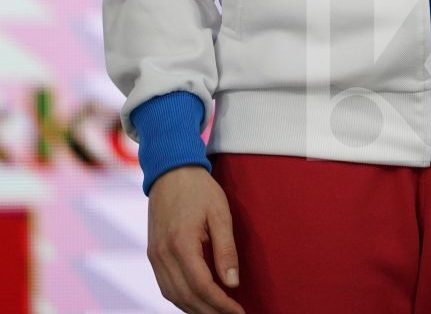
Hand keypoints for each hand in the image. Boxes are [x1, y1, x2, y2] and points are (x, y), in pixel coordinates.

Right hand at [147, 165, 245, 313]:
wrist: (171, 170)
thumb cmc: (199, 188)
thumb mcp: (220, 212)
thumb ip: (226, 249)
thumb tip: (232, 283)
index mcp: (181, 244)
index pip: (202, 287)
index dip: (221, 304)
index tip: (239, 312)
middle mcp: (163, 254)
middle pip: (187, 297)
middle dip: (210, 311)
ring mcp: (155, 255)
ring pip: (173, 296)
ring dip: (195, 309)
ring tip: (217, 311)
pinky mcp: (153, 254)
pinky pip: (165, 286)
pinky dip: (182, 298)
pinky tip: (197, 300)